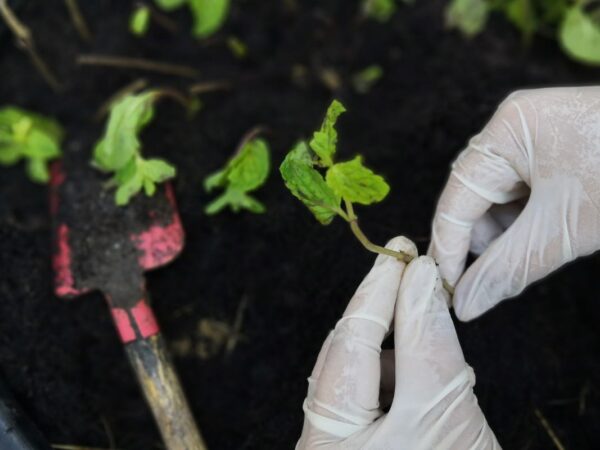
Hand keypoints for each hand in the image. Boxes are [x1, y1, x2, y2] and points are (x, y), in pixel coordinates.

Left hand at [297, 237, 498, 449]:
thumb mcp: (444, 410)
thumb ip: (428, 342)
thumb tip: (420, 282)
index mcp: (329, 439)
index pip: (349, 343)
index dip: (377, 292)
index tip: (401, 254)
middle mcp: (320, 442)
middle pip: (343, 355)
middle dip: (377, 309)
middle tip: (406, 268)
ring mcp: (333, 444)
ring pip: (354, 372)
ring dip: (385, 340)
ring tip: (417, 314)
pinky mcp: (352, 443)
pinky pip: (363, 393)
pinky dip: (389, 371)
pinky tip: (413, 367)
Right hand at [429, 87, 599, 320]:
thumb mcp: (564, 230)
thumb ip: (506, 269)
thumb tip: (464, 305)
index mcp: (507, 131)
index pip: (458, 198)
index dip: (449, 248)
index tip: (446, 292)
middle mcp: (514, 128)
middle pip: (474, 197)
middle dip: (484, 241)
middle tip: (495, 277)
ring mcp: (535, 135)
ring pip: (498, 198)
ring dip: (509, 232)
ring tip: (539, 247)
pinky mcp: (554, 149)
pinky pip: (523, 192)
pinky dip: (529, 219)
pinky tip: (550, 230)